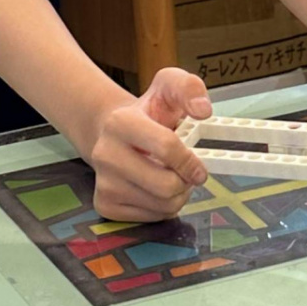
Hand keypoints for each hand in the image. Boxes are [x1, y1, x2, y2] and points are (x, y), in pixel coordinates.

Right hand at [86, 69, 210, 219]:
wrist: (116, 134)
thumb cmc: (148, 113)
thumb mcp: (168, 88)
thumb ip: (189, 88)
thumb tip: (203, 110)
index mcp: (120, 123)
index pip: (166, 147)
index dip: (190, 159)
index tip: (199, 165)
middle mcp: (106, 154)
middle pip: (165, 185)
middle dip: (186, 181)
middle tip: (187, 173)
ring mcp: (103, 182)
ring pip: (162, 205)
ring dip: (178, 195)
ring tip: (172, 177)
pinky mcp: (105, 204)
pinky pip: (151, 217)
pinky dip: (163, 207)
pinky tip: (157, 189)